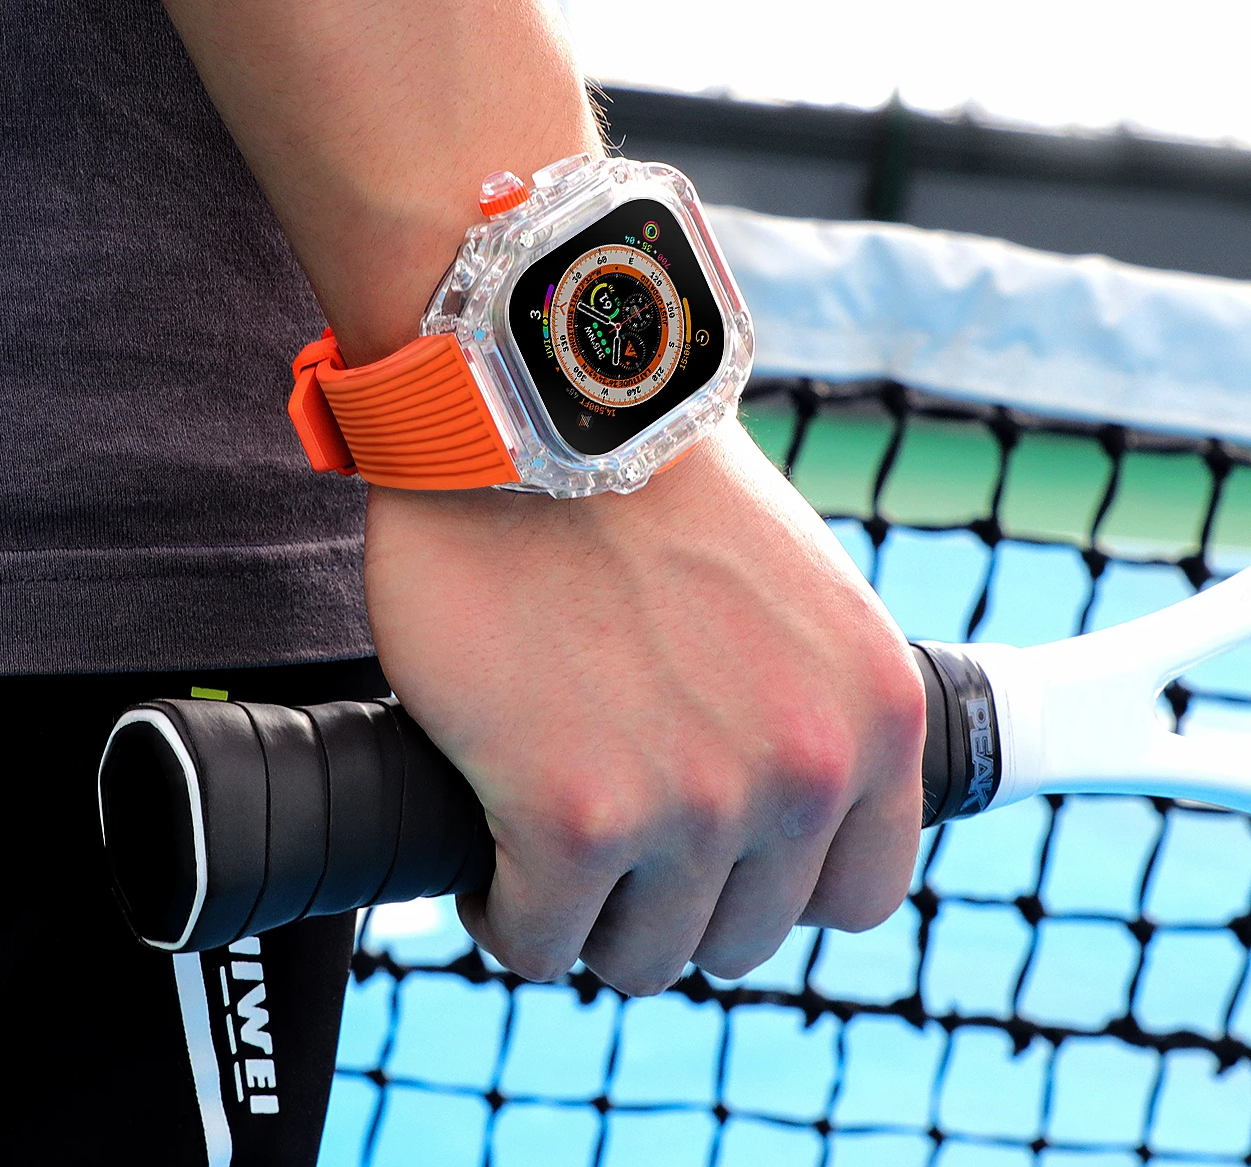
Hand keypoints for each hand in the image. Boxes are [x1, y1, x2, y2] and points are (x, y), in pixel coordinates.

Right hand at [364, 417, 924, 994]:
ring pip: (640, 956)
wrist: (532, 409)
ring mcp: (694, 803)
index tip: (708, 855)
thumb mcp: (789, 589)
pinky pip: (538, 939)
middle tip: (604, 836)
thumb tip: (763, 793)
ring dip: (586, 913)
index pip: (857, 896)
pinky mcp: (575, 818)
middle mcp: (805, 769)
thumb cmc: (639, 483)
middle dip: (667, 898)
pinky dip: (507, 912)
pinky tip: (490, 855)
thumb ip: (801, 695)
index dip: (769, 883)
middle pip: (740, 938)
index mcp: (876, 710)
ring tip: (543, 842)